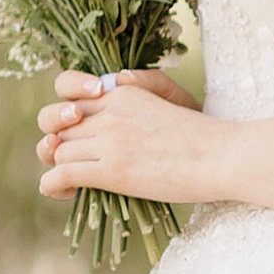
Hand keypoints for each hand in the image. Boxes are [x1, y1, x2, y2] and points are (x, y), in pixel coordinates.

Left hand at [37, 68, 211, 206]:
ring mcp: (109, 140)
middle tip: (67, 154)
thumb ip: (144, 84)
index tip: (75, 121)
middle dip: (56, 140)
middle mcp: (109, 111)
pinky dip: (52, 185)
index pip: (67, 89)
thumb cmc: (203, 132)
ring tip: (70, 182)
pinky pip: (60, 174)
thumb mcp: (171, 96)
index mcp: (122, 91)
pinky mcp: (111, 171)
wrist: (221, 157)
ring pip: (58, 150)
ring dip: (59, 167)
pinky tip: (64, 192)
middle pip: (58, 124)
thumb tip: (117, 81)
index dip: (63, 105)